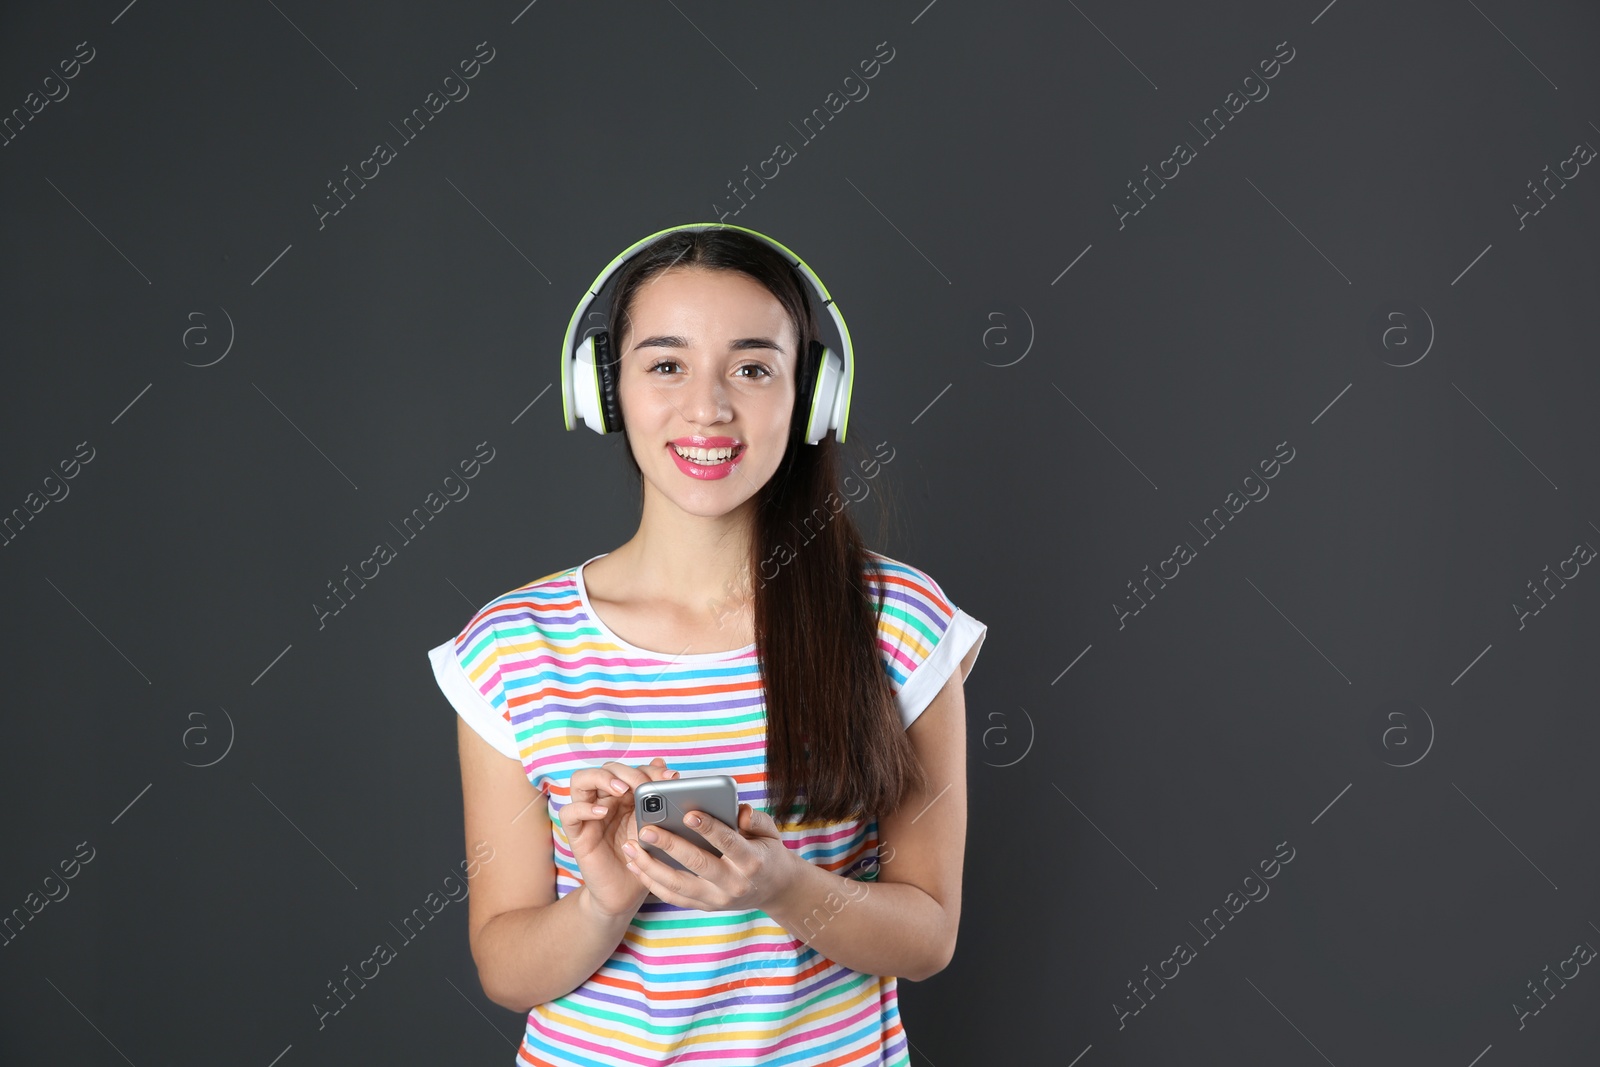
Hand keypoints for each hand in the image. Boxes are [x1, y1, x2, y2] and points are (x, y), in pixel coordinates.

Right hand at [559, 758, 677, 918]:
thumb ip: (660, 801)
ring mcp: (588, 815)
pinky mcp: (577, 834)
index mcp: (625, 796)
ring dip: (602, 779)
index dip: (649, 769)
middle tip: (644, 785)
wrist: (628, 893)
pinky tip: (603, 812)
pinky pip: (569, 812)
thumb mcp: (658, 828)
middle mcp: (605, 800)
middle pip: (606, 769)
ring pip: (581, 780)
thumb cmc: (643, 859)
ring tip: (621, 790)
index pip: (631, 769)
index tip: (669, 778)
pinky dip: (584, 808)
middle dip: (628, 772)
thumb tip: (669, 770)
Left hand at [622, 802, 799, 912]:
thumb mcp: (771, 832)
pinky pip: (673, 897)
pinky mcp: (705, 906)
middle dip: (670, 846)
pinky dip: (652, 883)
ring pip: (678, 885)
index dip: (709, 828)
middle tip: (646, 829)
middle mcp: (734, 883)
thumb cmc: (768, 852)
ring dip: (650, 867)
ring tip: (630, 847)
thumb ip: (756, 819)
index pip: (728, 842)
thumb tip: (739, 812)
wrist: (775, 890)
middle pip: (697, 864)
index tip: (688, 813)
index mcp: (752, 861)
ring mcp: (717, 899)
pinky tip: (635, 865)